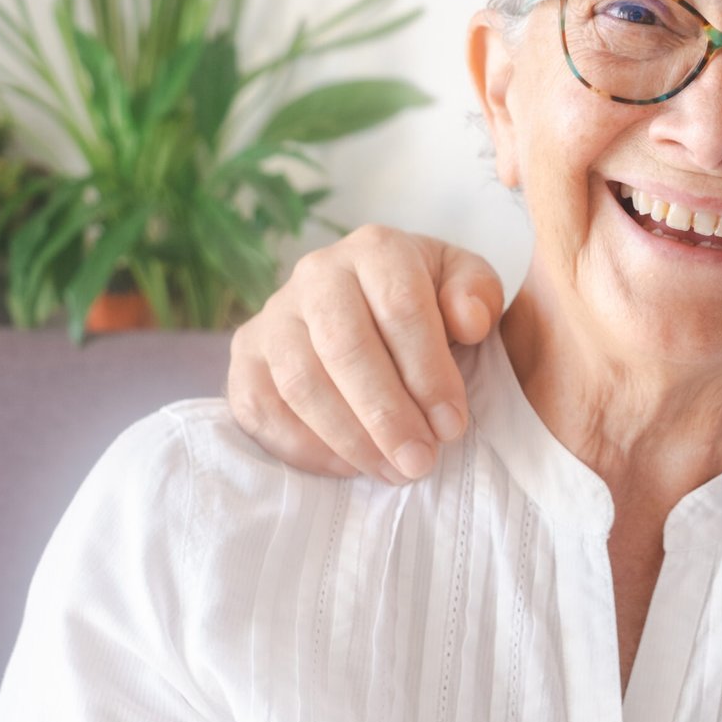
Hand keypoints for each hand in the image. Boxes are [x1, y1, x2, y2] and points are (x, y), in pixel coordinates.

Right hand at [227, 225, 503, 481]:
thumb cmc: (428, 299)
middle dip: (387, 416)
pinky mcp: (244, 355)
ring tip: (392, 471)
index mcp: (376, 250)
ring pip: (301, 383)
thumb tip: (469, 320)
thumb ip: (477, 295)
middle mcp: (316, 274)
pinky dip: (303, 447)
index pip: (400, 309)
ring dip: (349, 438)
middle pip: (345, 349)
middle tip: (420, 462)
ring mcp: (273, 314)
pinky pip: (260, 407)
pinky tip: (347, 467)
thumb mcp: (466, 285)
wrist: (368, 301)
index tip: (452, 425)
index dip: (429, 374)